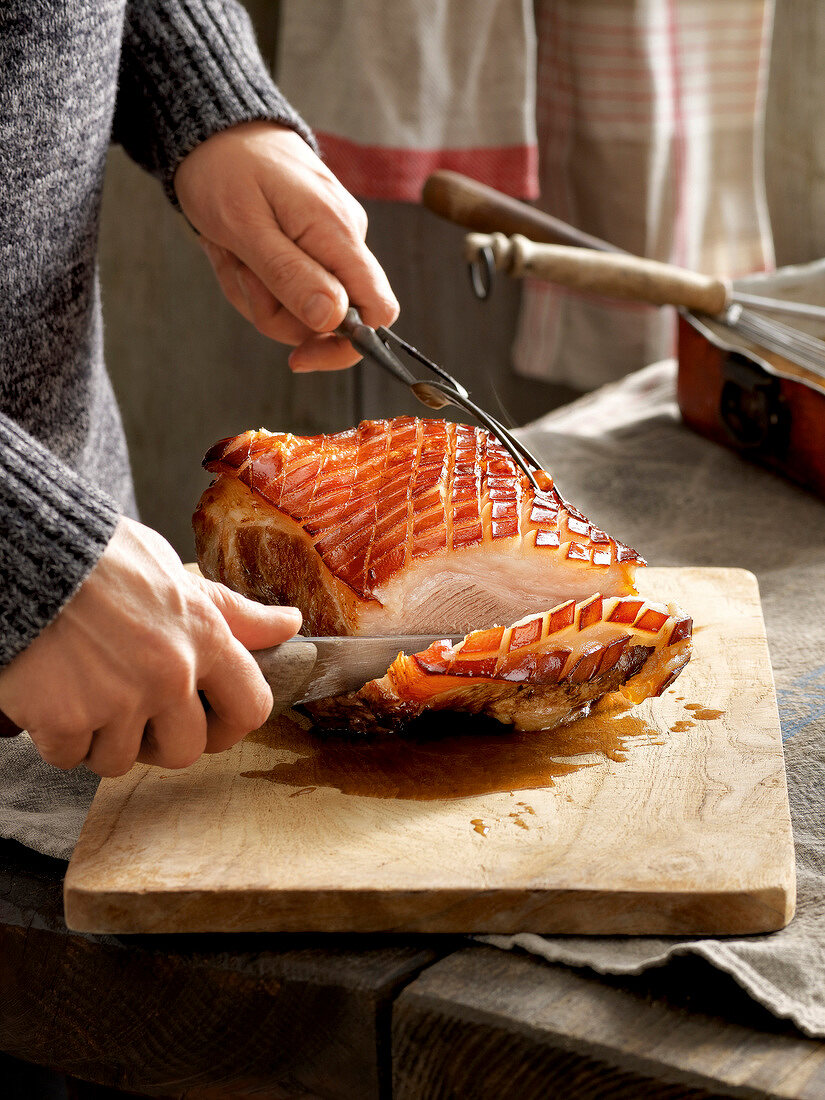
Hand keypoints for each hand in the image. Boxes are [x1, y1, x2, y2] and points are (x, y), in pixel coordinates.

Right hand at [0, 517, 301, 776]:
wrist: (27, 552)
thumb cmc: (99, 558)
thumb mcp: (174, 574)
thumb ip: (231, 611)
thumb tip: (289, 624)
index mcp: (204, 637)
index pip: (251, 708)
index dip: (230, 723)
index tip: (210, 719)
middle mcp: (170, 674)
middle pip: (186, 750)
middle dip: (159, 739)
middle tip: (133, 708)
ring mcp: (117, 701)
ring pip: (121, 760)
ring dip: (102, 739)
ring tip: (86, 693)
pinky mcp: (64, 718)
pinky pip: (69, 756)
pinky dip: (56, 736)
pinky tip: (50, 695)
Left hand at [174, 121, 398, 371]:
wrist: (212, 129)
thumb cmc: (224, 169)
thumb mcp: (246, 228)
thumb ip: (291, 276)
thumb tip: (333, 320)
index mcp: (338, 234)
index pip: (378, 310)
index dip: (348, 346)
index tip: (300, 356)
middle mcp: (344, 240)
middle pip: (330, 320)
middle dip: (277, 314)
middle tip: (240, 274)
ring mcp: (327, 243)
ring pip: (300, 309)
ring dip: (258, 296)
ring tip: (231, 254)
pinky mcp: (310, 244)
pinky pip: (287, 288)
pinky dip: (257, 282)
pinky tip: (237, 253)